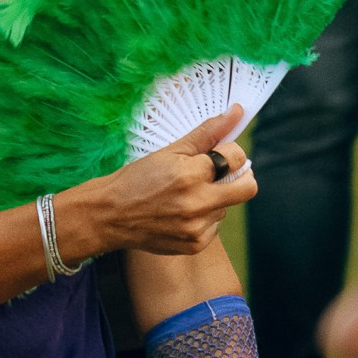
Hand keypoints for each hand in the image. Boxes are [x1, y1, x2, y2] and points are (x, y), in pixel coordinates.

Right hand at [58, 107, 256, 259]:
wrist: (109, 216)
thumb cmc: (137, 178)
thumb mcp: (170, 151)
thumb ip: (207, 133)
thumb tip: (236, 112)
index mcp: (190, 174)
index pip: (237, 157)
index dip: (231, 152)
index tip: (219, 153)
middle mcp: (197, 203)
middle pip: (248, 188)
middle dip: (241, 177)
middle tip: (223, 173)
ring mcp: (197, 228)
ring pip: (227, 207)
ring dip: (215, 198)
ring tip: (185, 196)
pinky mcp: (195, 245)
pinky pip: (215, 226)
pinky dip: (204, 218)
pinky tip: (181, 213)